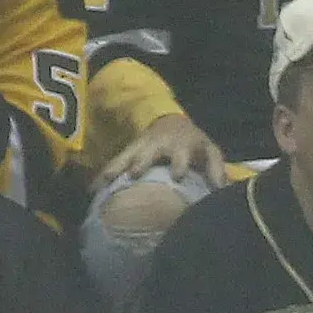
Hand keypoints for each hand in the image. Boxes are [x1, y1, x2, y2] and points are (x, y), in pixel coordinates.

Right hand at [101, 112, 224, 184]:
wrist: (172, 123)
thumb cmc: (194, 143)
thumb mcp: (209, 151)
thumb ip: (215, 169)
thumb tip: (220, 189)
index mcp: (180, 146)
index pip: (180, 155)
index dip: (179, 163)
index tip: (177, 175)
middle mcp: (158, 146)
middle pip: (148, 154)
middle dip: (141, 163)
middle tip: (133, 175)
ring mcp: (140, 147)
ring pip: (126, 157)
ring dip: (115, 169)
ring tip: (103, 184)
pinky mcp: (128, 152)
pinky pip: (115, 163)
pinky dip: (103, 174)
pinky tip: (93, 189)